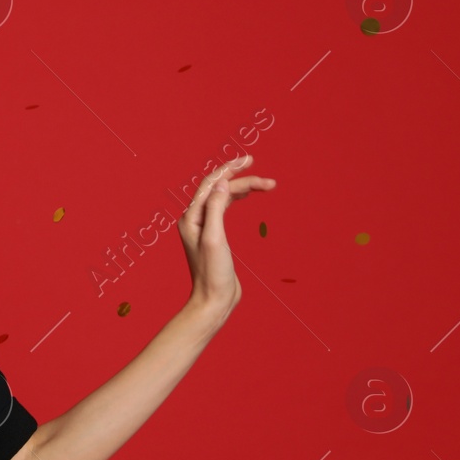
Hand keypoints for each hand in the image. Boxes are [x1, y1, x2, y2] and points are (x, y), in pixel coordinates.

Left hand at [178, 153, 277, 325]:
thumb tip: (222, 182)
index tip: (249, 160)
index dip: (229, 169)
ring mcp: (204, 227)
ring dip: (244, 188)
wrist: (214, 300)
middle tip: (269, 181)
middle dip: (242, 180)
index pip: (211, 184)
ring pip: (224, 197)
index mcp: (191, 218)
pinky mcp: (214, 236)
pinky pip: (225, 208)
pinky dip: (237, 198)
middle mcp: (195, 220)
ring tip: (267, 185)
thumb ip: (216, 209)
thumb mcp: (215, 238)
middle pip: (219, 189)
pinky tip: (248, 195)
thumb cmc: (213, 273)